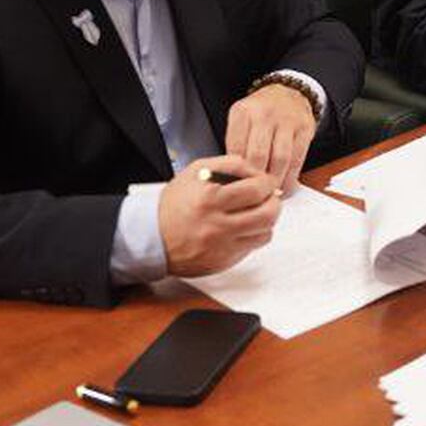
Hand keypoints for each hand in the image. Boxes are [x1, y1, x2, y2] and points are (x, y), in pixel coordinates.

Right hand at [157, 156, 282, 276]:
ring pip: (265, 232)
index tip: (263, 181)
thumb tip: (257, 170)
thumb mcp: (196, 171)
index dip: (266, 182)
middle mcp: (216, 224)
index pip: (256, 188)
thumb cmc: (174, 204)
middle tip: (269, 197)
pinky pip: (253, 247)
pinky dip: (255, 235)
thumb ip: (230, 164)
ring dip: (267, 219)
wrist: (151, 237)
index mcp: (209, 198)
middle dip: (274, 201)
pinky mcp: (223, 260)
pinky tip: (245, 227)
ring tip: (258, 211)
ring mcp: (221, 245)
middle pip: (268, 213)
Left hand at [225, 82, 317, 194]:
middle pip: (258, 155)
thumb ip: (236, 144)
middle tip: (254, 193)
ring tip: (270, 192)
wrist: (288, 94)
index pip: (236, 149)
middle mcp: (265, 114)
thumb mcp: (241, 120)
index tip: (237, 186)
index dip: (237, 172)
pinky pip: (298, 158)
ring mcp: (287, 120)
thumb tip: (233, 178)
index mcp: (243, 112)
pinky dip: (291, 177)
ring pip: (280, 159)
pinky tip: (285, 186)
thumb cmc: (260, 113)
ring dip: (275, 180)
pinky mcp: (305, 128)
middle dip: (256, 179)